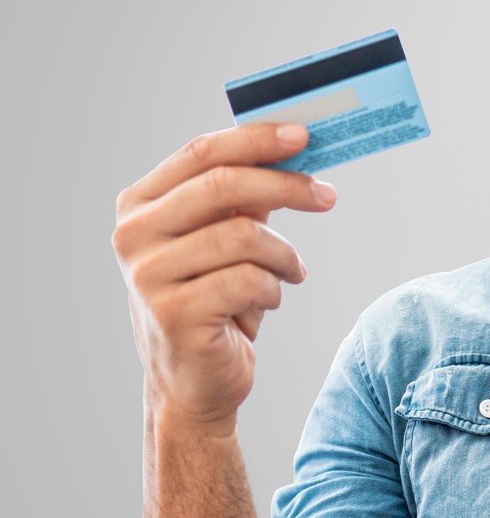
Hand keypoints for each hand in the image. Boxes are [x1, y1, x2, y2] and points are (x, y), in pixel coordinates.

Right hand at [113, 124, 336, 432]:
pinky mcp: (173, 313)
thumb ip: (247, 193)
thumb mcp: (226, 236)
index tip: (304, 136)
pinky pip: (249, 280)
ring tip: (291, 272)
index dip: (257, 139)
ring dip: (284, 255)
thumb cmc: (215, 298)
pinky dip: (274, 289)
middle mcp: (133, 235)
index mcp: (140, 204)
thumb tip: (293, 143)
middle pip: (225, 185)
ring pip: (245, 236)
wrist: (193, 382)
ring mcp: (147, 275)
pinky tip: (268, 301)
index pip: (202, 152)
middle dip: (287, 186)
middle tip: (328, 196)